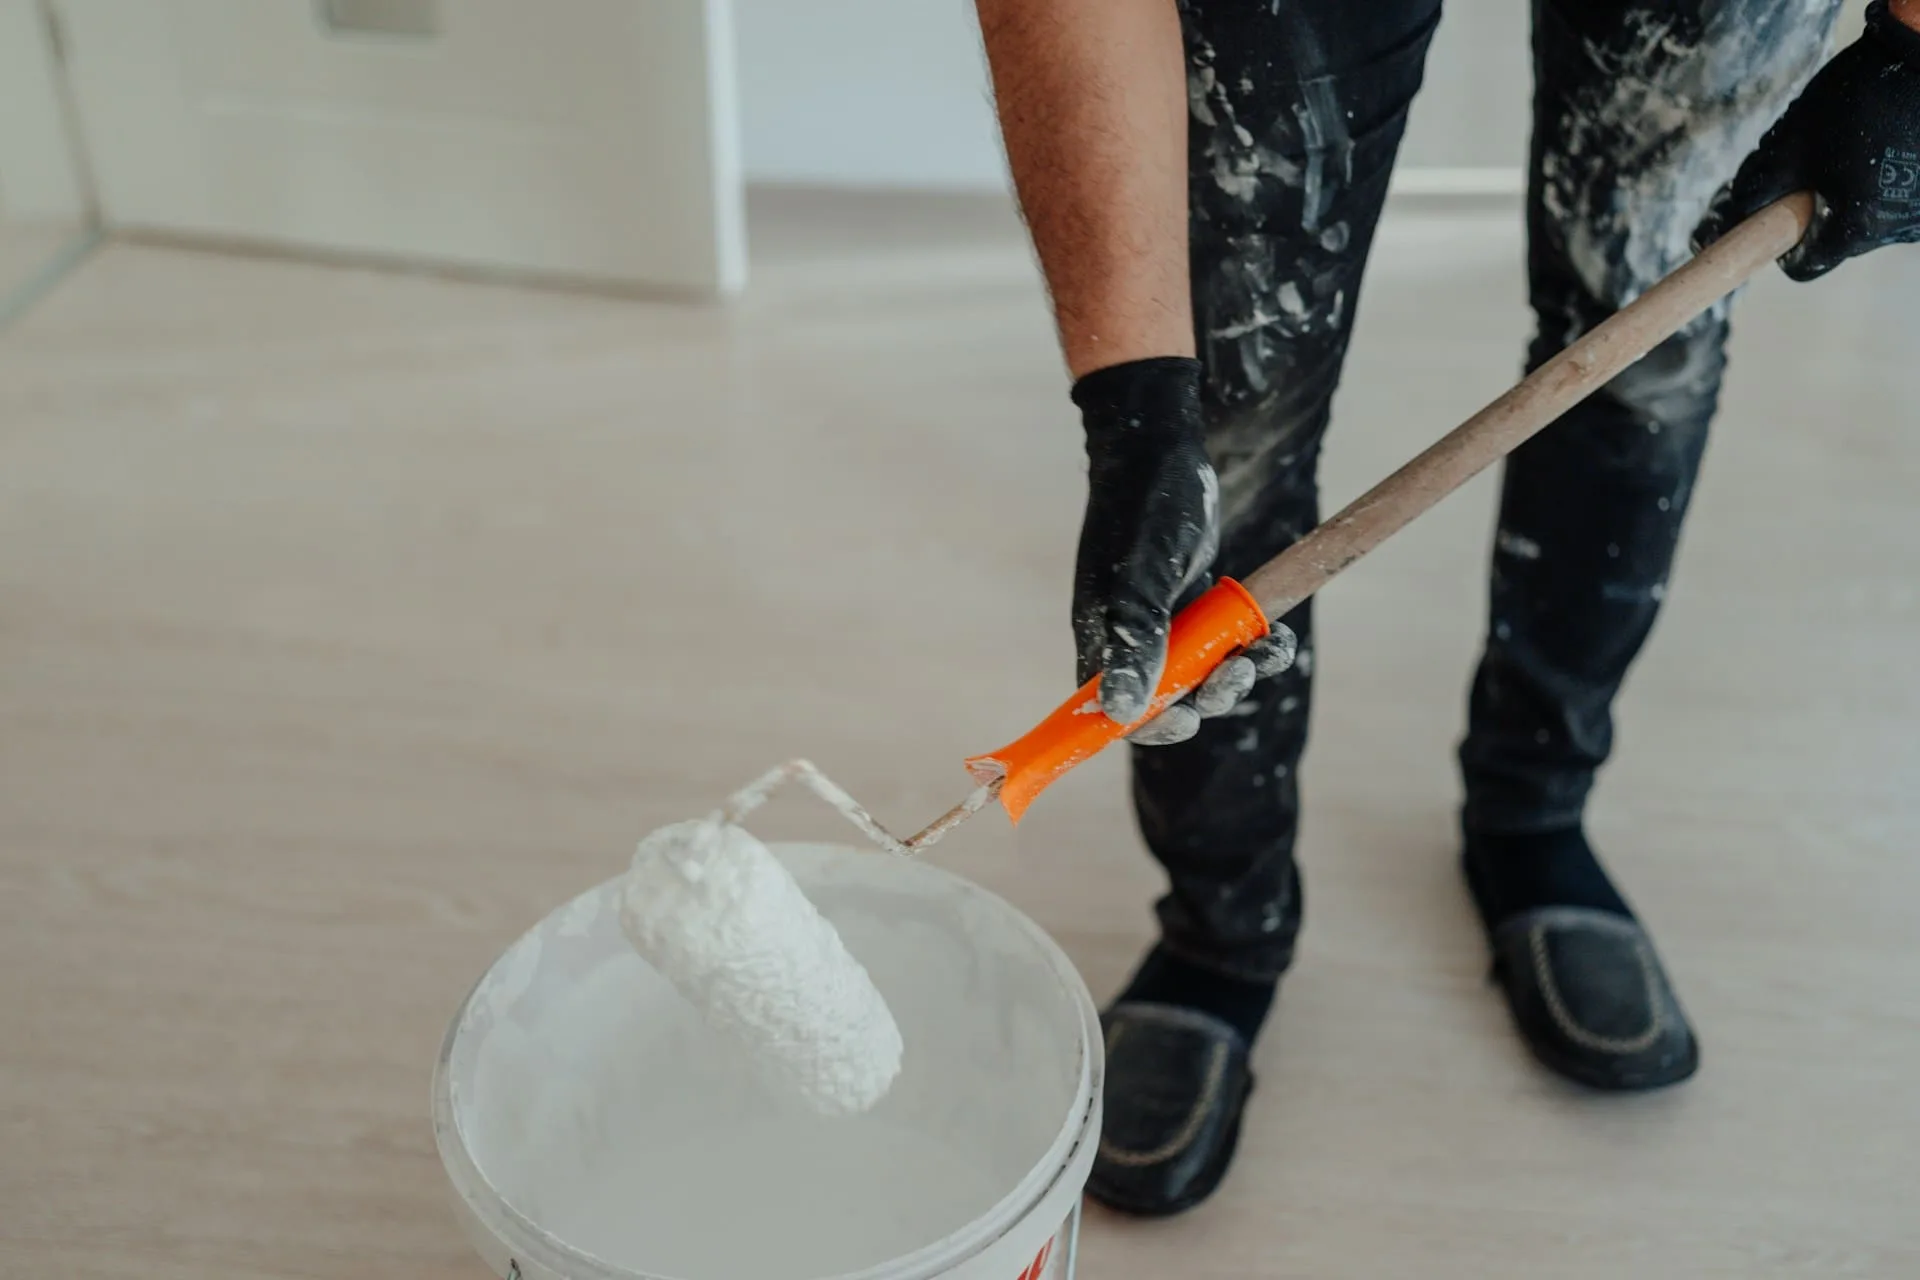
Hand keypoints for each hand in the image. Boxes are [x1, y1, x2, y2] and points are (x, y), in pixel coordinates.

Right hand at [1071, 357, 1296, 745]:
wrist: (1159, 451)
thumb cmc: (1143, 510)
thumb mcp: (1142, 579)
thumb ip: (1134, 643)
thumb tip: (1122, 714)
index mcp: (1102, 638)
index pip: (1116, 710)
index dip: (1152, 726)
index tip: (1188, 719)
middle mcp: (1130, 638)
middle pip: (1167, 700)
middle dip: (1206, 699)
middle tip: (1236, 675)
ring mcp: (1165, 623)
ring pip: (1202, 675)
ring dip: (1236, 674)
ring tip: (1265, 651)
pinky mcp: (1194, 607)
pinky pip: (1224, 645)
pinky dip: (1253, 647)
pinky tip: (1276, 637)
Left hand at [1697, 0, 1919, 280]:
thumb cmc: (1854, 100)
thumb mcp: (1788, 146)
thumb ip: (1752, 192)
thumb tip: (1723, 226)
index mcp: (1858, 228)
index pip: (1802, 266)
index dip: (1778, 243)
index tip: (1773, 216)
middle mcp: (1895, 230)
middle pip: (1834, 241)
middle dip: (1813, 211)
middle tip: (1811, 167)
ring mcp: (1918, 213)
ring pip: (1863, 220)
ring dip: (1846, 196)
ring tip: (1847, 150)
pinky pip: (1891, 201)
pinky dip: (1875, 183)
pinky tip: (1874, 146)